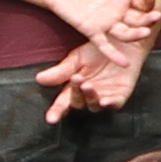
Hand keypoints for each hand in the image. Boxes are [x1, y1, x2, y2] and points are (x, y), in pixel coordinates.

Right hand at [32, 28, 149, 118]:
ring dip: (89, 97)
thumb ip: (61, 71)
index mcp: (75, 88)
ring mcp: (104, 97)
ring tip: (87, 84)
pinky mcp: (120, 96)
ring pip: (94, 105)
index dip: (57, 112)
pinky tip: (104, 100)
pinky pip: (114, 105)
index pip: (63, 103)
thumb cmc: (97, 51)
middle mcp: (88, 96)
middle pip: (78, 103)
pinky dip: (109, 103)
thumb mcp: (76, 58)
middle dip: (76, 93)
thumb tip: (39, 79)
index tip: (50, 119)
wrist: (122, 42)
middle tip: (76, 79)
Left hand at [37, 0, 157, 55]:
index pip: (142, 0)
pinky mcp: (92, 31)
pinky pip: (105, 45)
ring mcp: (107, 23)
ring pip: (126, 33)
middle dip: (148, 19)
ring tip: (145, 33)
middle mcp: (119, 11)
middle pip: (138, 19)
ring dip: (136, 35)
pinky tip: (123, 62)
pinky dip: (114, 54)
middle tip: (155, 17)